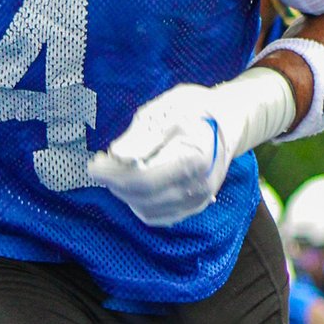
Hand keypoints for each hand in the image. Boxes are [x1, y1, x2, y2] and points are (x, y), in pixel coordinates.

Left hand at [88, 69, 293, 225]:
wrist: (230, 119)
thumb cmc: (197, 108)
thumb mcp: (168, 109)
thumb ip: (143, 135)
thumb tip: (118, 155)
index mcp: (195, 158)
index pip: (143, 178)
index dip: (112, 175)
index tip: (93, 164)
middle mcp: (200, 186)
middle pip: (143, 196)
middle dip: (114, 183)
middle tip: (100, 164)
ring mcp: (199, 200)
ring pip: (148, 210)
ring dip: (125, 194)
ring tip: (116, 171)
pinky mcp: (195, 206)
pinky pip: (159, 216)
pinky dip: (140, 203)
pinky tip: (132, 185)